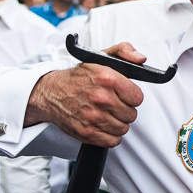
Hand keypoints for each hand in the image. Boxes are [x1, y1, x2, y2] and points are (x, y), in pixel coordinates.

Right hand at [24, 42, 144, 147]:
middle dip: (124, 110)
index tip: (124, 95)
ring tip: (107, 114)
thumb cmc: (78, 77)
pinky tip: (102, 125)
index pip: (137, 97)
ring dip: (117, 123)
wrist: (51, 92)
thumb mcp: (102, 56)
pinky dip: (110, 136)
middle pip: (131, 114)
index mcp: (107, 78)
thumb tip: (141, 59)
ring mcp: (94, 117)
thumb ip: (125, 51)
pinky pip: (112, 141)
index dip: (131, 96)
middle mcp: (101, 98)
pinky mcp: (87, 133)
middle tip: (113, 104)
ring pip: (123, 128)